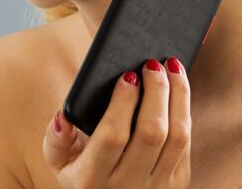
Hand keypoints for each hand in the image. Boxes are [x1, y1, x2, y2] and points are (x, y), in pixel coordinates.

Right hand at [42, 57, 191, 188]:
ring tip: (172, 67)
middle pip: (151, 132)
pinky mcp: (177, 183)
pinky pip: (185, 143)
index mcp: (91, 179)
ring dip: (178, 95)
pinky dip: (184, 110)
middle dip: (156, 91)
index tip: (128, 75)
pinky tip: (178, 88)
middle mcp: (126, 186)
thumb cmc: (86, 173)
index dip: (123, 102)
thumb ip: (56, 139)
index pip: (113, 136)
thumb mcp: (62, 162)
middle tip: (152, 64)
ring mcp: (155, 187)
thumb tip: (62, 118)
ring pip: (177, 136)